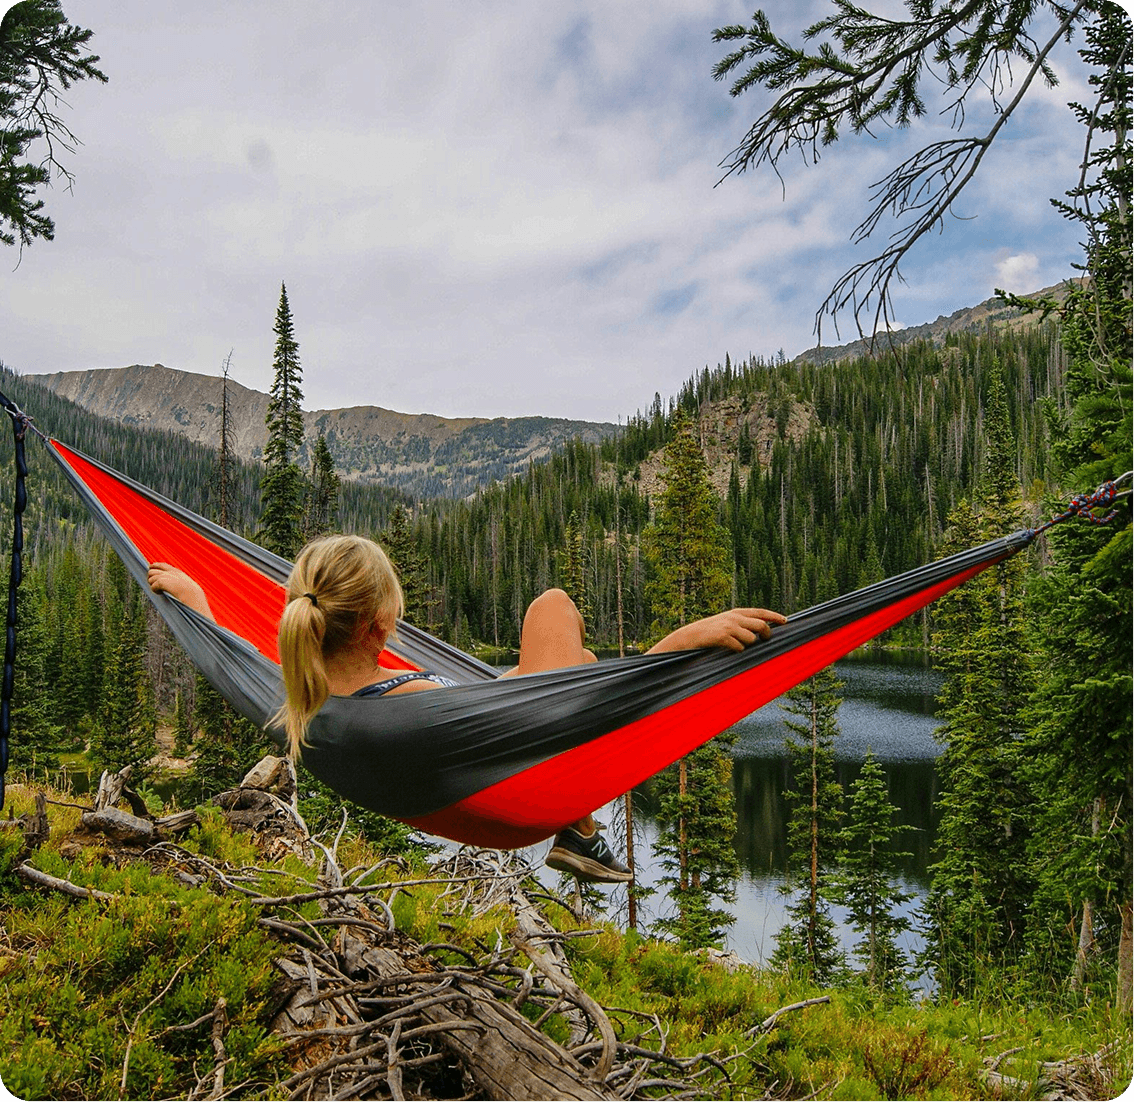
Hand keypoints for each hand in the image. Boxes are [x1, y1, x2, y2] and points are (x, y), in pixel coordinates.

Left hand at [147, 562, 214, 620]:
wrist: (193, 595)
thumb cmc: (192, 594)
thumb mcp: (187, 585)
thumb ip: (180, 583)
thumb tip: (174, 587)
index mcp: (177, 572)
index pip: (163, 565)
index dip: (155, 565)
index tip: (151, 567)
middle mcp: (170, 572)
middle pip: (152, 570)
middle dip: (150, 577)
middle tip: (152, 584)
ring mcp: (165, 576)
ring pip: (151, 578)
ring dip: (152, 585)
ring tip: (158, 590)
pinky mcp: (161, 582)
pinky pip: (153, 586)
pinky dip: (155, 590)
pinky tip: (160, 593)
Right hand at [648, 608, 786, 653]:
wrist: (687, 637)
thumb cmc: (708, 633)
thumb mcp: (724, 623)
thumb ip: (740, 624)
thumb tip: (760, 631)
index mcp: (735, 612)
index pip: (760, 612)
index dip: (774, 616)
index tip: (785, 621)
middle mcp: (734, 617)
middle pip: (761, 625)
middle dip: (767, 634)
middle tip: (767, 640)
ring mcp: (729, 626)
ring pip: (752, 639)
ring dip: (747, 645)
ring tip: (735, 646)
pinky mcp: (723, 636)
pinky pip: (740, 647)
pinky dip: (737, 651)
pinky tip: (728, 650)